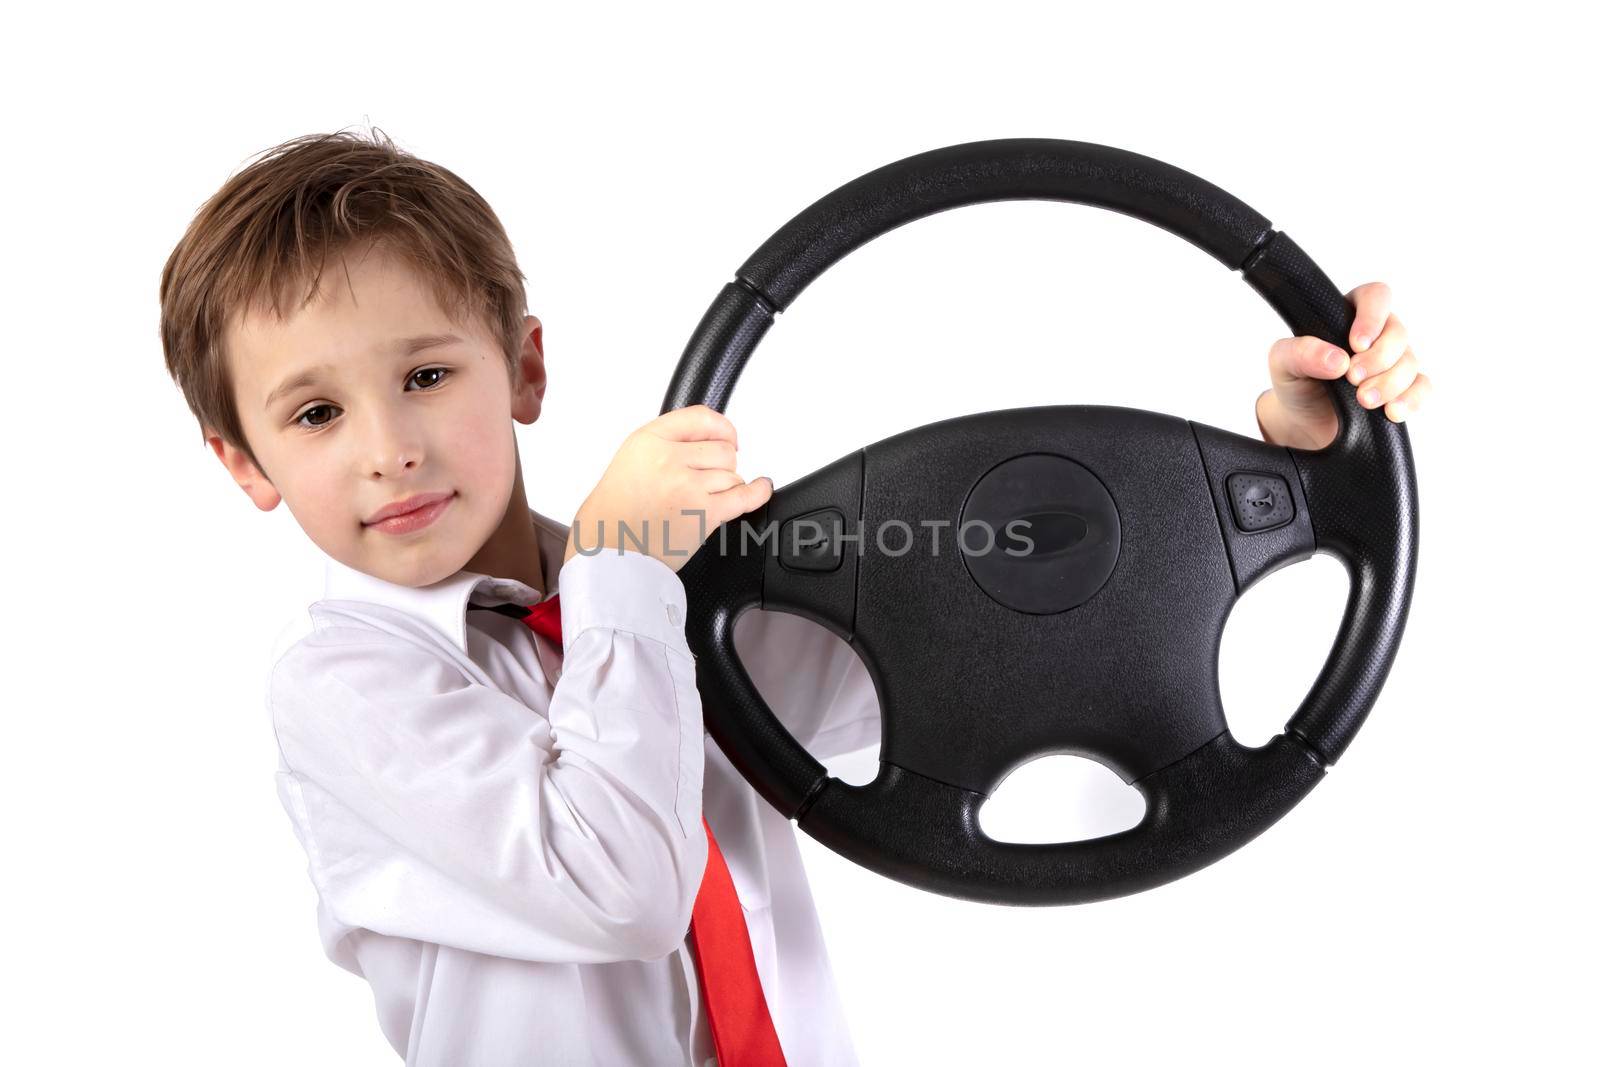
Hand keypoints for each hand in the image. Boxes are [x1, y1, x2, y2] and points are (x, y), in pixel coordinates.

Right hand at [565, 404, 773, 573]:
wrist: (608, 551)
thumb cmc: (614, 513)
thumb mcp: (632, 459)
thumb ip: (667, 445)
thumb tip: (710, 440)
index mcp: (649, 440)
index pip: (701, 418)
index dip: (721, 428)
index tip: (728, 437)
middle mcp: (670, 459)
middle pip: (722, 449)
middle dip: (721, 464)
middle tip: (706, 480)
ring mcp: (688, 486)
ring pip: (732, 474)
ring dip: (726, 486)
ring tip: (705, 499)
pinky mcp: (704, 514)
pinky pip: (744, 496)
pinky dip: (757, 492)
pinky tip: (761, 487)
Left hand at [1255, 281, 1433, 450]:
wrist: (1302, 422)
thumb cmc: (1295, 381)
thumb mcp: (1282, 363)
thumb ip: (1301, 353)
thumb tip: (1337, 360)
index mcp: (1348, 314)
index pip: (1375, 297)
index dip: (1372, 317)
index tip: (1356, 344)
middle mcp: (1377, 334)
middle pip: (1398, 332)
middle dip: (1378, 358)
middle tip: (1353, 379)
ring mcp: (1393, 361)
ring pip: (1410, 362)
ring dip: (1390, 383)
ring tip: (1364, 401)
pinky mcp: (1403, 389)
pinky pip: (1422, 388)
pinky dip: (1411, 399)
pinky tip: (1393, 411)